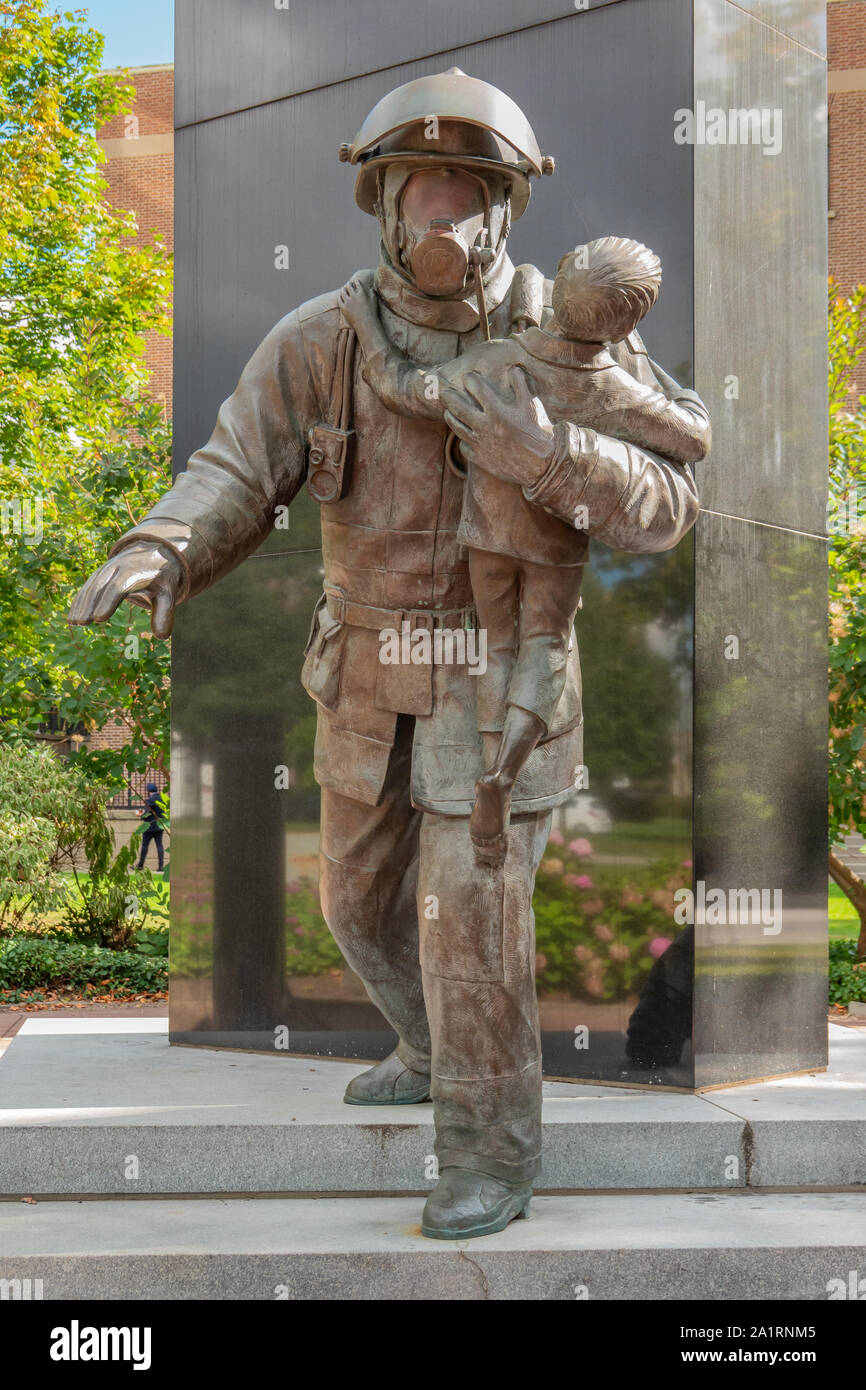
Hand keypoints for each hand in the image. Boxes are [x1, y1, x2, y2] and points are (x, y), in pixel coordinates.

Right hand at [68, 544, 183, 639]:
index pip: (118, 587)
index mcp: (134, 572)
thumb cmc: (161, 577)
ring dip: (81, 604)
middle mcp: (117, 568)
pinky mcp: (100, 574)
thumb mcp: (168, 593)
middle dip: (89, 605)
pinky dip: (79, 601)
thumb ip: (165, 613)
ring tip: (74, 623)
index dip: (107, 602)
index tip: (99, 618)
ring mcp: (106, 570)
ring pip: (90, 587)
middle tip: (81, 623)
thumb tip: (162, 637)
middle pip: (100, 587)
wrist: (154, 552)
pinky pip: (87, 587)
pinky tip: (73, 617)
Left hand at [337, 275, 377, 334]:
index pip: (357, 283)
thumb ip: (372, 292)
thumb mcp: (374, 301)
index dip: (356, 282)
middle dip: (349, 285)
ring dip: (343, 289)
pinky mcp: (343, 308)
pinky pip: (339, 300)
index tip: (356, 282)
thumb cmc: (372, 312)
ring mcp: (348, 302)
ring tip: (344, 289)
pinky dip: (340, 297)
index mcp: (361, 292)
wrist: (366, 324)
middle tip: (348, 284)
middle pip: (349, 286)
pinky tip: (340, 297)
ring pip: (343, 292)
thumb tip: (370, 288)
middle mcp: (354, 295)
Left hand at [439, 365, 555, 487]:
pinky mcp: (480, 458)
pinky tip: (464, 436)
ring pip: (457, 427)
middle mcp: (485, 426)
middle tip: (443, 392)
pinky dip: (463, 440)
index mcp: (497, 411)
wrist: (539, 463)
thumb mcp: (530, 406)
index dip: (470, 380)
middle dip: (449, 397)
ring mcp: (480, 443)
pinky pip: (464, 447)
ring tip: (447, 412)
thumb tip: (514, 368)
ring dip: (450, 417)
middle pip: (458, 408)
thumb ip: (520, 386)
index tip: (467, 377)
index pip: (477, 389)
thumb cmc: (536, 431)